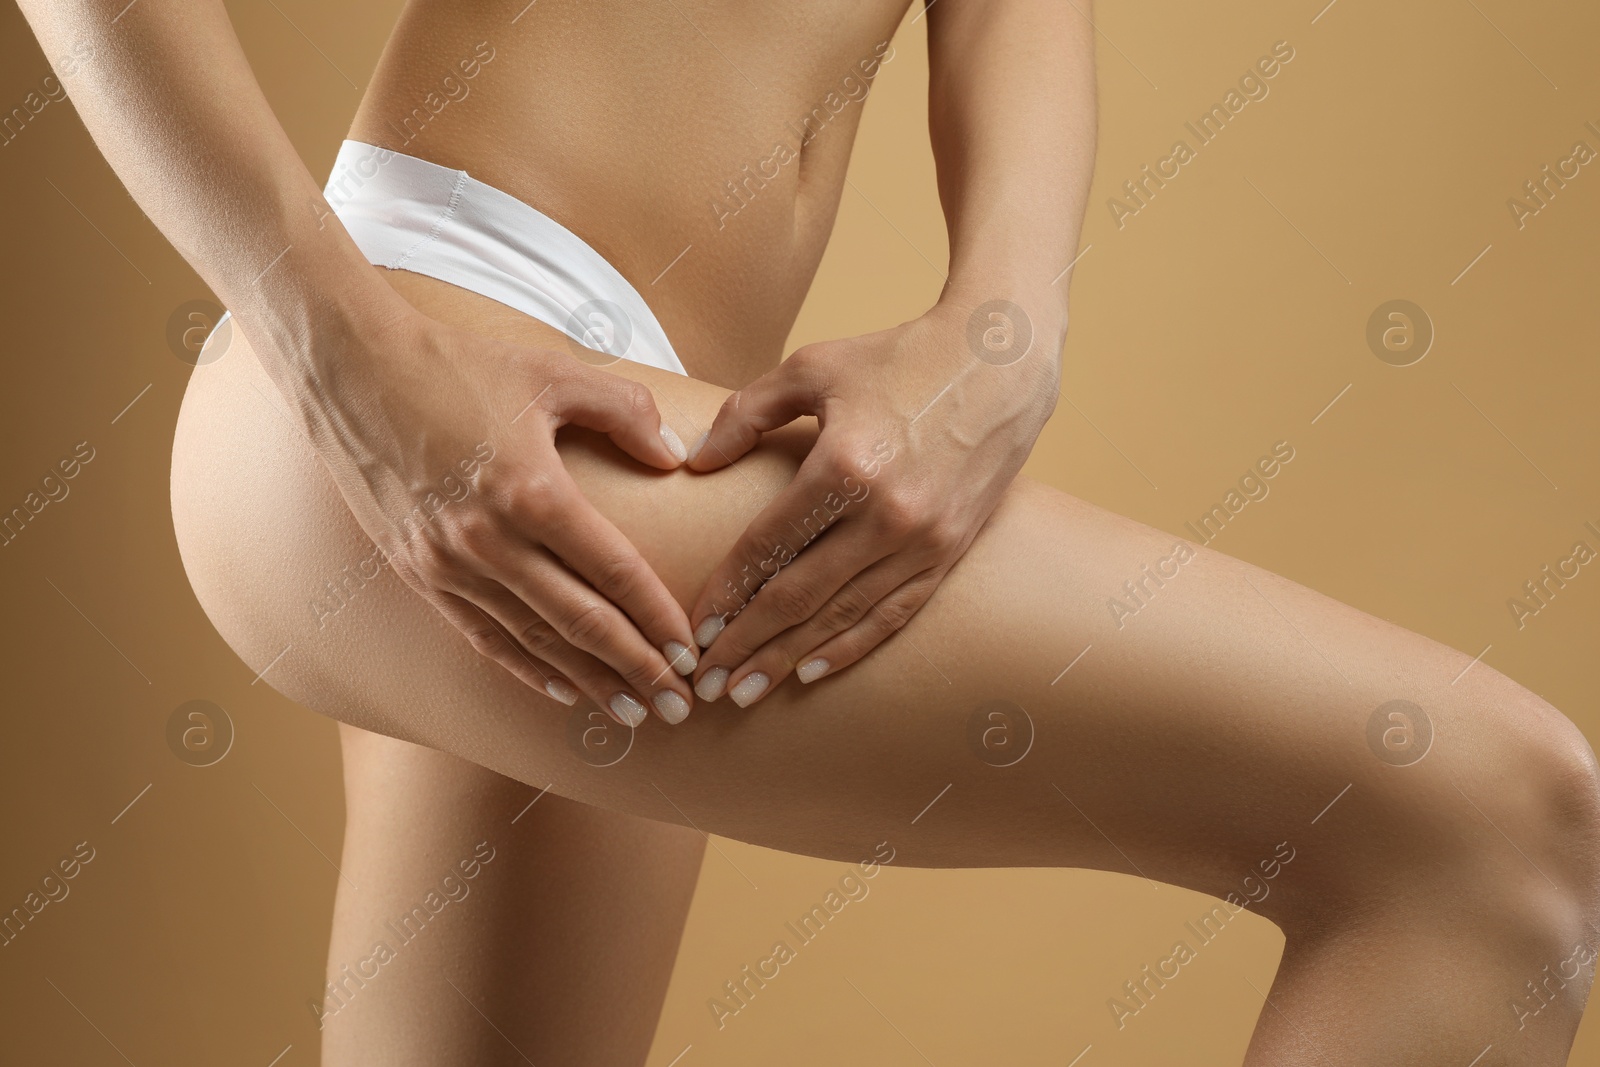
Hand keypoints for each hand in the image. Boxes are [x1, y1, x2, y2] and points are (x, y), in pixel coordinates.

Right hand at [298, 300, 698, 725]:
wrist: (349, 369)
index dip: (657, 618)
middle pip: (580, 623)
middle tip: (680, 706)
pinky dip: (525, 668)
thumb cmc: (457, 364)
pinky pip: (482, 635)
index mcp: (532, 491)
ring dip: (588, 682)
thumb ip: (626, 411)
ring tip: (634, 713)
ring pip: (533, 641)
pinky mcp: (418, 572)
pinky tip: (562, 691)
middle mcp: (489, 541)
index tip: (691, 652)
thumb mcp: (552, 372)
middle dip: (636, 670)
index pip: (614, 572)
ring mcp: (448, 563)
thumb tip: (678, 454)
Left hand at [683, 295, 1061, 705]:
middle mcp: (887, 516)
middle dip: (746, 645)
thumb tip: (695, 462)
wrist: (1000, 362)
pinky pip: (893, 612)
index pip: (768, 547)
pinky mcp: (950, 551)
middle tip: (704, 683)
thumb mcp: (812, 368)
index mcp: (845, 468)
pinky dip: (850, 645)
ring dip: (789, 659)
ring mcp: (924, 540)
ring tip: (744, 692)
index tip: (692, 629)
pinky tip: (812, 670)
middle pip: (799, 597)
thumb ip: (745, 414)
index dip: (726, 593)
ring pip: (843, 616)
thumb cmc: (898, 357)